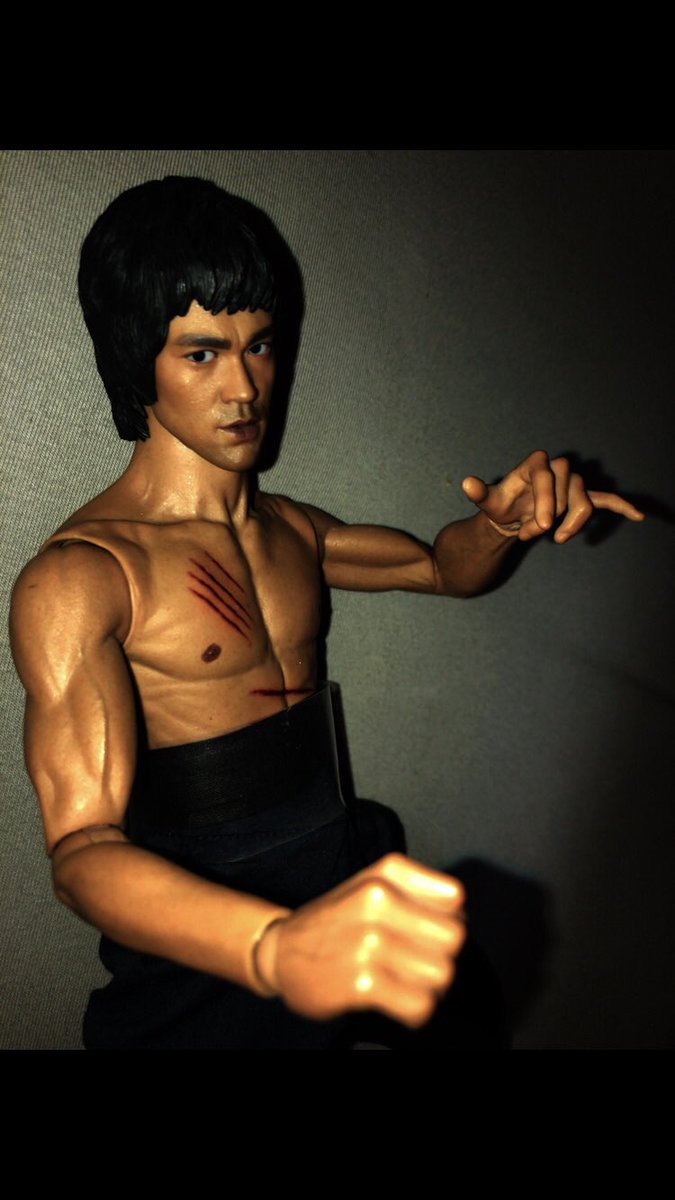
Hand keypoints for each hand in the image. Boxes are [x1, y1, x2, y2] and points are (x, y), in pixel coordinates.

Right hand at [256, 853, 465, 1027]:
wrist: (281, 951)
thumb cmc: (339, 919)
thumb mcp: (373, 884)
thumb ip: (420, 893)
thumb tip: (463, 921)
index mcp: (386, 873)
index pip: (454, 899)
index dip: (449, 919)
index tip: (427, 930)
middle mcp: (377, 901)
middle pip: (455, 939)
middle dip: (443, 955)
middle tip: (419, 960)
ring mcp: (368, 942)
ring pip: (443, 974)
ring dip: (430, 986)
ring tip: (405, 980)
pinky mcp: (361, 983)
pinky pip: (421, 1005)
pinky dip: (415, 1009)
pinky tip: (395, 999)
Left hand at [462, 449, 644, 542]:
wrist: (511, 515)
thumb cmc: (500, 505)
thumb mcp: (488, 501)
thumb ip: (480, 493)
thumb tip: (467, 483)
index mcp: (535, 464)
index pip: (548, 474)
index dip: (545, 500)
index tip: (539, 528)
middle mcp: (557, 469)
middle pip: (570, 489)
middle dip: (554, 515)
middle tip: (534, 533)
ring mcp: (571, 484)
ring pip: (586, 501)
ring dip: (571, 523)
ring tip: (554, 538)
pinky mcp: (582, 498)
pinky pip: (605, 499)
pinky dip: (621, 507)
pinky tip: (638, 516)